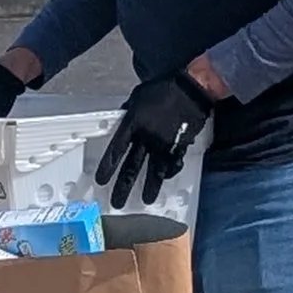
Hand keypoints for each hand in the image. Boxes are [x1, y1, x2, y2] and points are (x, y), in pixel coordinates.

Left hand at [95, 74, 215, 210]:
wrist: (191, 89)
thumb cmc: (163, 89)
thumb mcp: (138, 96)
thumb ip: (128, 112)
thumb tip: (119, 122)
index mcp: (133, 124)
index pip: (116, 150)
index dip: (108, 167)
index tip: (101, 181)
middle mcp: (147, 138)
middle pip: (132, 167)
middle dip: (124, 187)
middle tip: (118, 203)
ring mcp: (165, 144)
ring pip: (154, 172)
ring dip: (150, 189)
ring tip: (146, 201)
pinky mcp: (180, 146)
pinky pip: (172, 165)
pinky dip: (168, 174)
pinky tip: (164, 179)